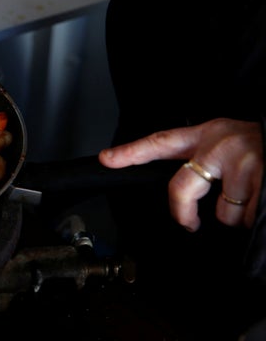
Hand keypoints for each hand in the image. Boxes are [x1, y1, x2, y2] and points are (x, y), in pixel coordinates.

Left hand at [98, 118, 262, 230]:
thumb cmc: (263, 146)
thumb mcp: (229, 141)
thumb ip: (203, 158)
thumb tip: (186, 195)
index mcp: (207, 134)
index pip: (160, 141)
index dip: (131, 152)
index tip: (107, 159)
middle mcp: (218, 146)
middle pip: (181, 189)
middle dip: (183, 213)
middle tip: (189, 222)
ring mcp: (240, 164)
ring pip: (221, 211)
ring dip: (236, 215)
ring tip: (253, 195)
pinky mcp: (259, 181)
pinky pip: (246, 217)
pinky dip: (254, 218)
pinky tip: (262, 199)